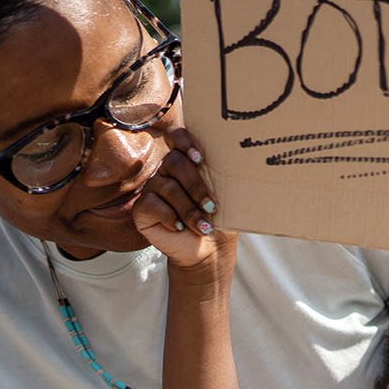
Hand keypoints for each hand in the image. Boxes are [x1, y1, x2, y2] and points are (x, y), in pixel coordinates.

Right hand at [129, 126, 226, 272]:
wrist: (208, 252)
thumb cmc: (219, 221)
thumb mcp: (227, 197)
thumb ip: (227, 177)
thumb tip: (247, 162)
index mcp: (186, 162)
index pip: (177, 137)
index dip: (185, 142)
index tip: (200, 159)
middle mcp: (166, 171)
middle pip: (174, 162)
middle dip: (195, 186)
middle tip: (211, 207)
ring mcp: (152, 189)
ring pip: (166, 187)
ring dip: (188, 209)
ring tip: (203, 227)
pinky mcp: (141, 209)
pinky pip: (151, 204)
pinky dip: (169, 217)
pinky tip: (180, 228)